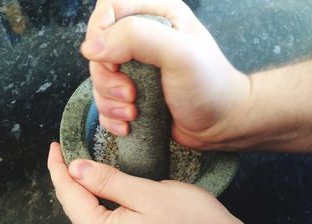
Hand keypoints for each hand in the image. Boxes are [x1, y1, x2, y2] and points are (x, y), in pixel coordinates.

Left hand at [48, 143, 258, 223]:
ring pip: (85, 211)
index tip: (54, 146)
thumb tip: (76, 169)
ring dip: (79, 186)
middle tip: (63, 151)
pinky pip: (99, 217)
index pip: (69, 196)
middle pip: (73, 205)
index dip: (59, 168)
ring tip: (75, 163)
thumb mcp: (147, 194)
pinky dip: (94, 196)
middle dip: (66, 176)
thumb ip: (108, 181)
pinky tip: (97, 184)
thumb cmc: (192, 223)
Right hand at [81, 0, 250, 149]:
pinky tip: (129, 124)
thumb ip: (136, 38)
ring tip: (133, 112)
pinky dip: (112, 115)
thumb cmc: (209, 87)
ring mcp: (137, 68)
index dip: (99, 32)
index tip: (112, 62)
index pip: (109, 8)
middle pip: (99, 47)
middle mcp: (144, 38)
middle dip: (107, 77)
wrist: (220, 124)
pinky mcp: (133, 92)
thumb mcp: (180, 54)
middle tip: (130, 94)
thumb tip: (91, 47)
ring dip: (110, 100)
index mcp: (158, 14)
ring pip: (100, 78)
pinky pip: (106, 100)